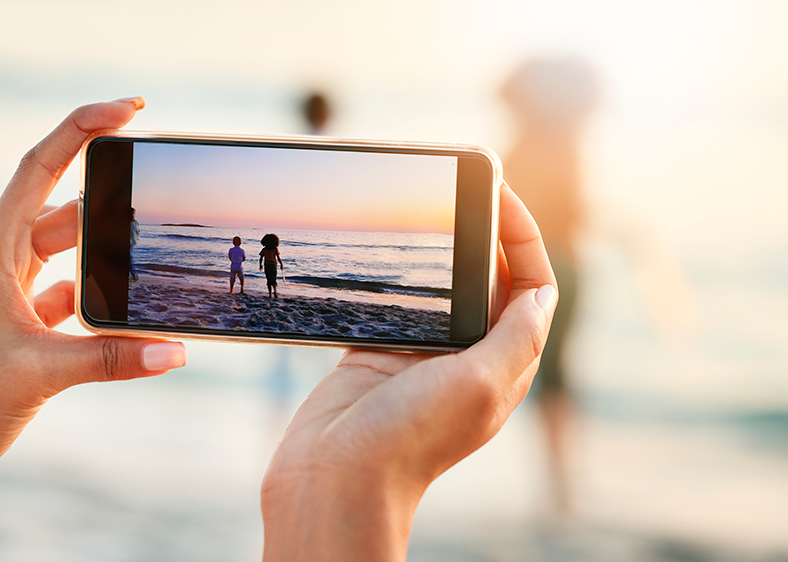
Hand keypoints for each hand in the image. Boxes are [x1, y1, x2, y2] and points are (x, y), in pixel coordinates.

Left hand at [0, 99, 186, 560]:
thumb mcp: (40, 374)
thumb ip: (111, 358)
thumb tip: (175, 350)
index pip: (40, 170)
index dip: (82, 130)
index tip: (129, 110)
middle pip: (62, 209)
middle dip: (107, 198)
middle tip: (153, 186)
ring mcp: (7, 297)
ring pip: (67, 255)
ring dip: (104, 255)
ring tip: (148, 254)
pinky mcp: (19, 329)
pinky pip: (66, 296)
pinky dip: (97, 299)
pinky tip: (124, 312)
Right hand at [260, 183, 555, 561]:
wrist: (335, 476)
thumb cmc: (409, 437)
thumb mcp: (480, 383)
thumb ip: (516, 336)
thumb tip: (544, 291)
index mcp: (504, 365)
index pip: (531, 288)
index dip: (524, 239)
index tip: (502, 194)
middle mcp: (469, 358)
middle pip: (490, 280)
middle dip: (486, 233)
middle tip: (467, 186)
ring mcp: (424, 354)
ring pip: (444, 285)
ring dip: (443, 247)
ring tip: (433, 203)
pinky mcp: (382, 351)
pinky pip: (399, 299)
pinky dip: (400, 270)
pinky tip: (390, 245)